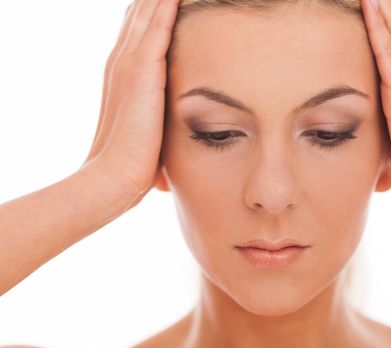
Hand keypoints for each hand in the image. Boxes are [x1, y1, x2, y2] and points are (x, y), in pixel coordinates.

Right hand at [83, 0, 179, 198]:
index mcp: (122, 72)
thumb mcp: (144, 129)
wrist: (113, 176)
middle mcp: (122, 60)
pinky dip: (168, 6)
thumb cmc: (132, 160)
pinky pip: (158, 27)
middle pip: (141, 12)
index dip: (153, 9)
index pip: (138, 28)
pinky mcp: (143, 72)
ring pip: (148, 12)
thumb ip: (152, 117)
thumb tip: (163, 130)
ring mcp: (130, 63)